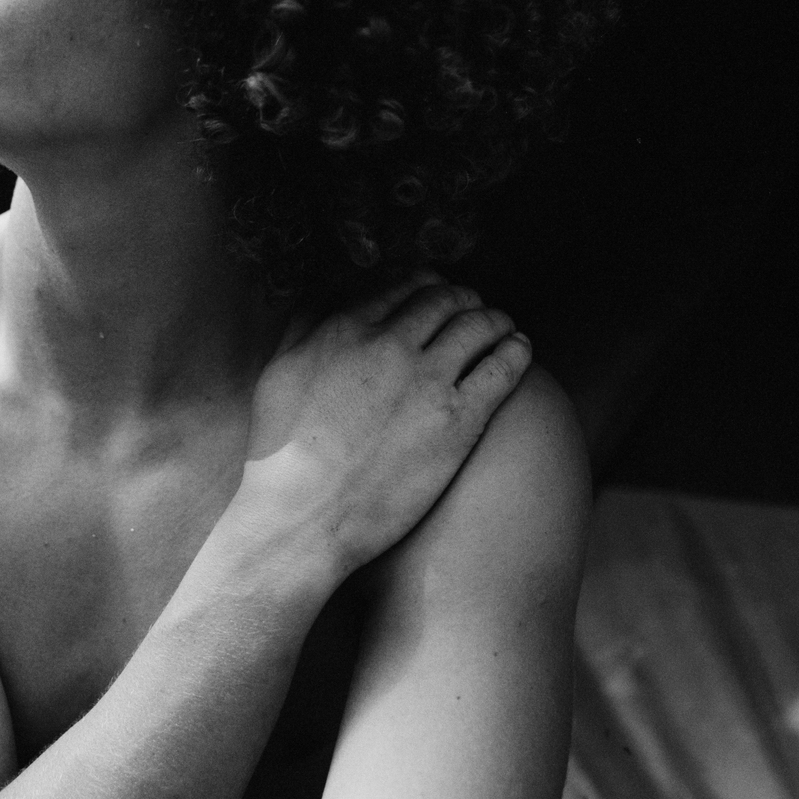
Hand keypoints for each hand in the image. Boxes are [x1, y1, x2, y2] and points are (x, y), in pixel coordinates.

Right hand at [236, 275, 531, 584]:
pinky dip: (516, 351)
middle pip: (445, 300)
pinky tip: (519, 350)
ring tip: (503, 326)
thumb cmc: (281, 452)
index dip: (426, 284)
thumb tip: (324, 298)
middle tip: (473, 306)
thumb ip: (304, 325)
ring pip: (479, 326)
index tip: (436, 290)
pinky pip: (502, 369)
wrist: (304, 514)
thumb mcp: (278, 371)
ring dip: (495, 319)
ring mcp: (428, 380)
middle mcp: (390, 344)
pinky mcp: (459, 420)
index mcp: (346, 328)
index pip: (402, 286)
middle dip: (463, 298)